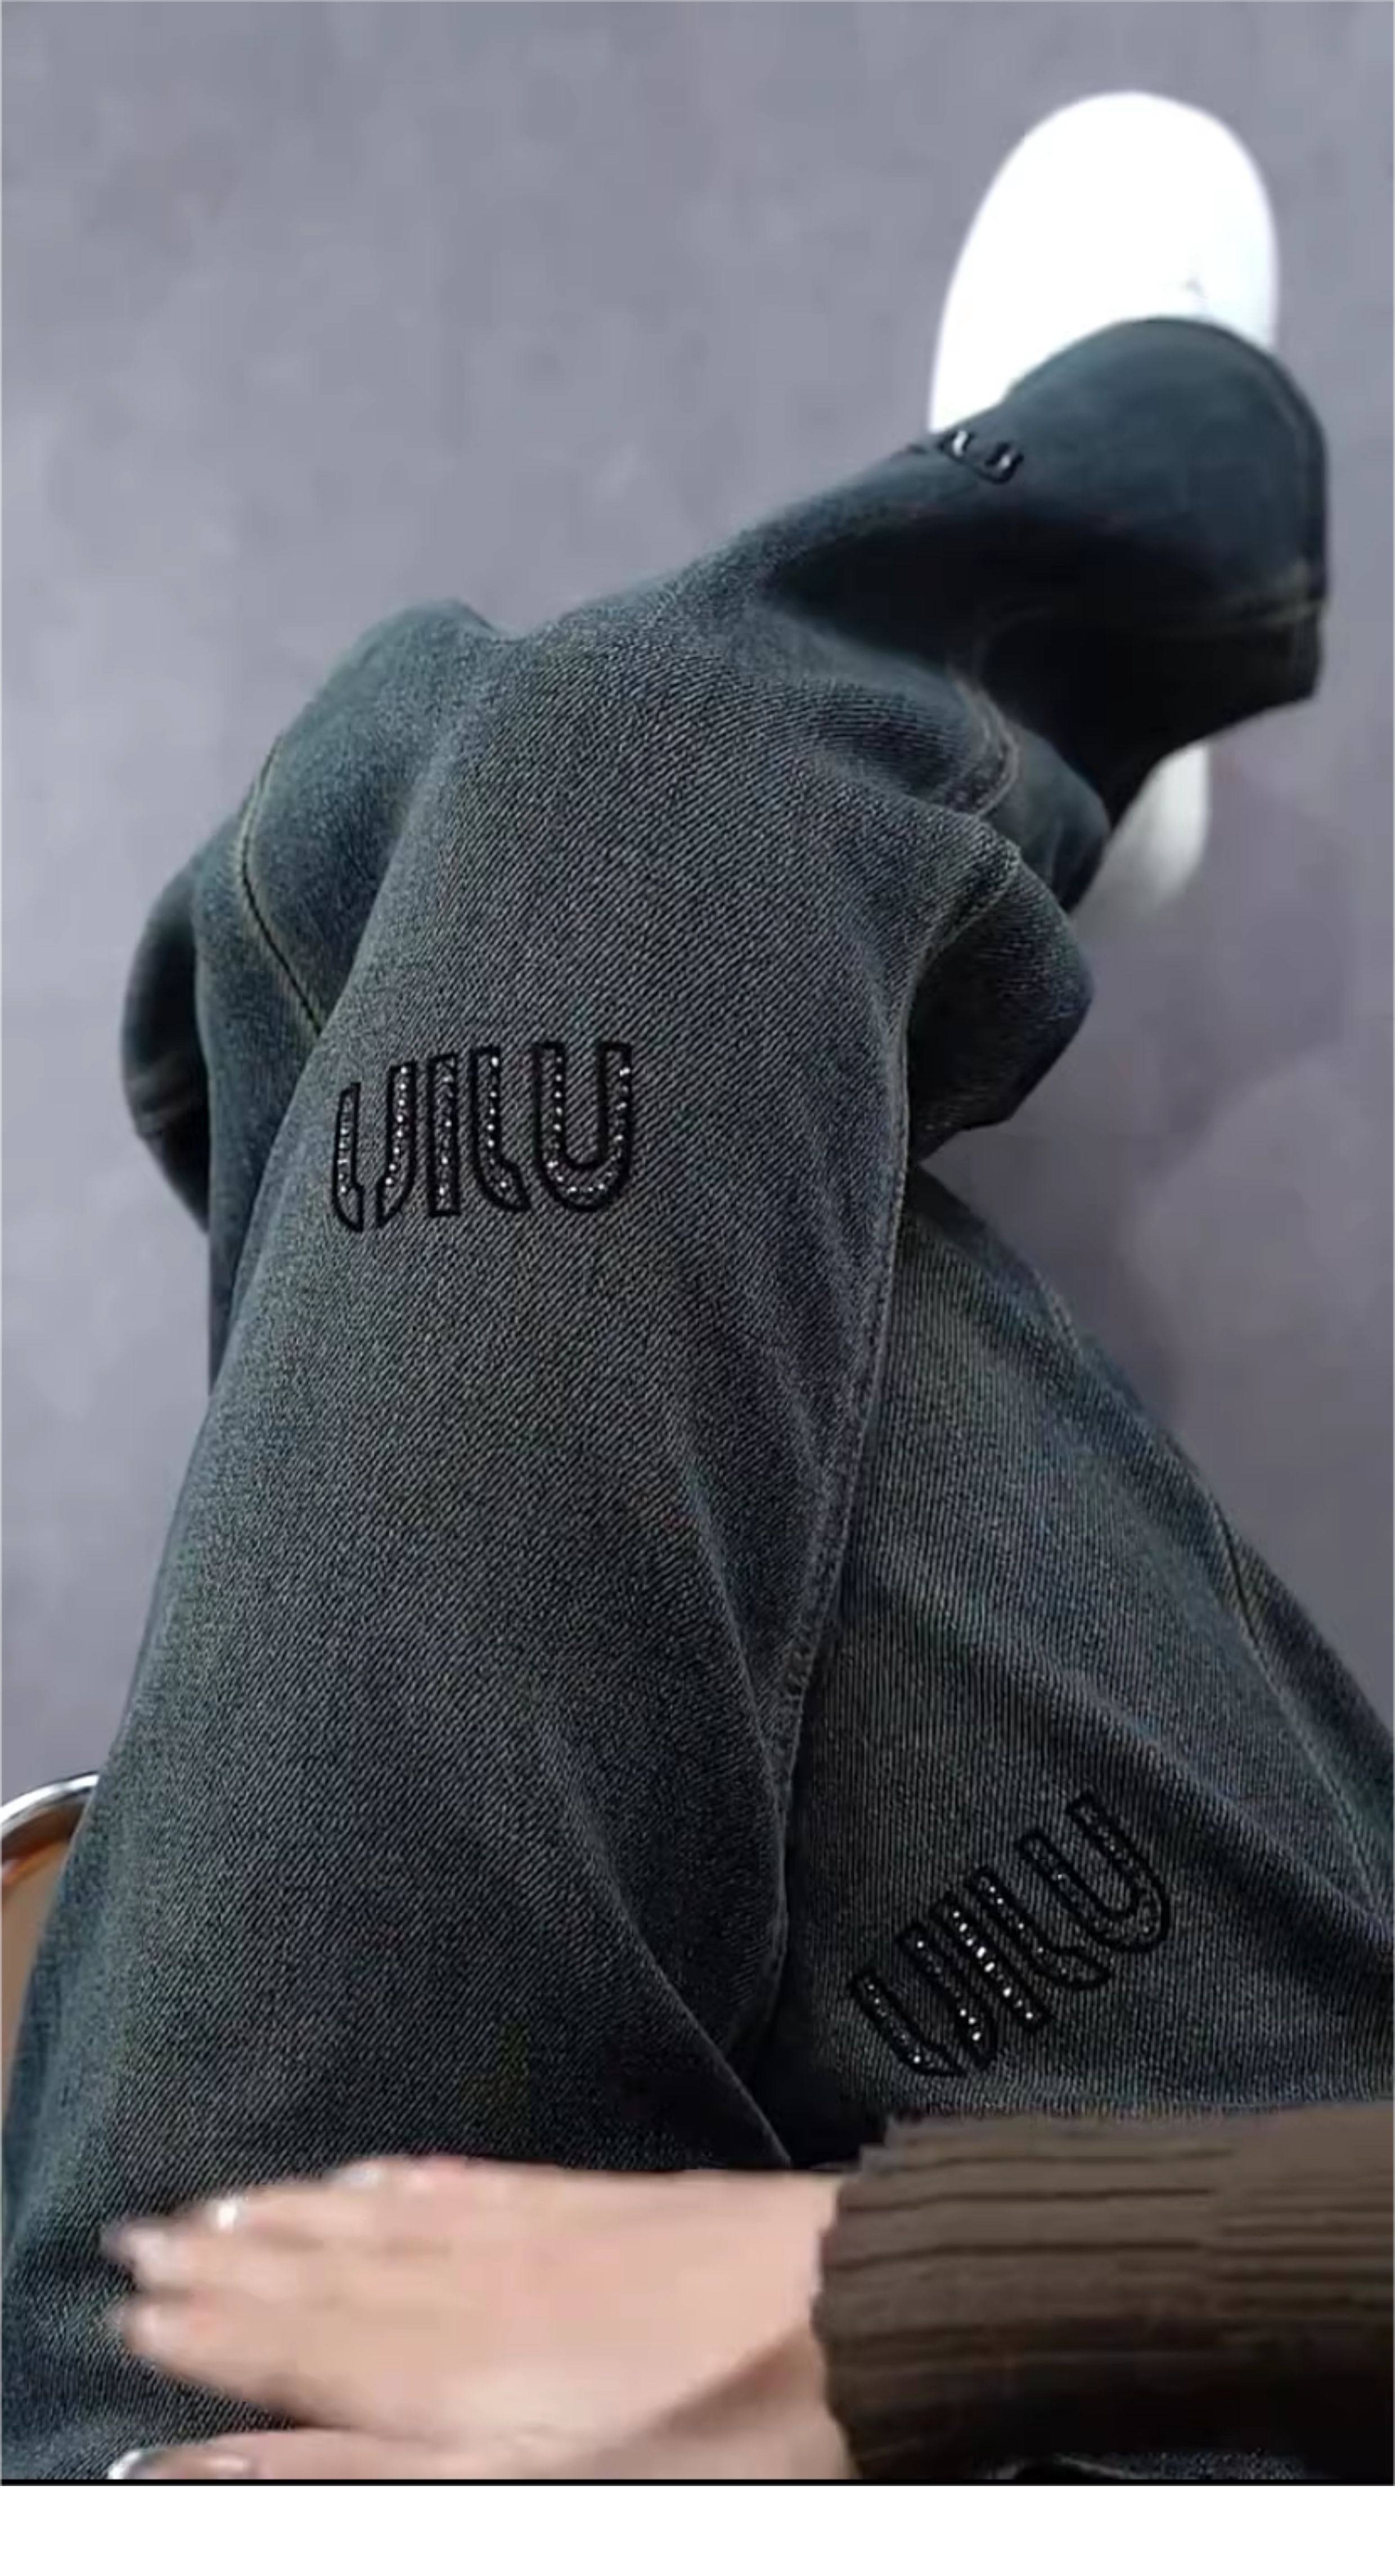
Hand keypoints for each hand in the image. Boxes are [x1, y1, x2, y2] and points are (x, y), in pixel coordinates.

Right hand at [104, 2155, 852, 2480]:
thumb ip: (371, 2473)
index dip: (209, 2336)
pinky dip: (392, 2177)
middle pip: (318, 2283)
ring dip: (285, 2218)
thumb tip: (237, 2460)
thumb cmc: (719, 2434)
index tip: (135, 2313)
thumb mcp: (532, 2493)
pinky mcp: (589, 2202)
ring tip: (218, 2206)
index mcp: (450, 2380)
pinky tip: (365, 2170)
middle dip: (220, 2267)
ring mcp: (530, 2239)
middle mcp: (471, 2297)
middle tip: (138, 2242)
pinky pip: (461, 2182)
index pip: (295, 2353)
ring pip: (375, 2226)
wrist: (852, 2308)